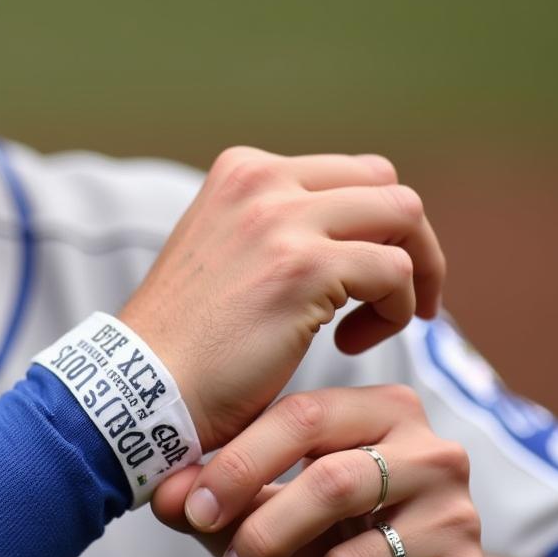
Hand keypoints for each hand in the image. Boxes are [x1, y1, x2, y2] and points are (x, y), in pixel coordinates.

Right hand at [119, 148, 444, 451]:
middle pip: (384, 183)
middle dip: (410, 241)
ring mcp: (282, 219)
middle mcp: (262, 180)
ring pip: (403, 214)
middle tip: (399, 297)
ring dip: (412, 274)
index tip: (366, 278)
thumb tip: (351, 225)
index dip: (374, 226)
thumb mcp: (226, 250)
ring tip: (383, 323)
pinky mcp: (304, 267)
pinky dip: (395, 311)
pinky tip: (349, 345)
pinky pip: (395, 271)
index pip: (349, 173)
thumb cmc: (189, 336)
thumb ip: (277, 225)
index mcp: (243, 171)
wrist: (144, 385)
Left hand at [152, 385, 491, 556]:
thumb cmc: (336, 553)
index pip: (301, 417)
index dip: (239, 464)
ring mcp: (458, 515)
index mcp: (381, 411)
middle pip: (329, 483)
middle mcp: (430, 452)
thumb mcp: (266, 520)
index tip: (193, 509)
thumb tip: (158, 492)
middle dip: (264, 536)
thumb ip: (212, 502)